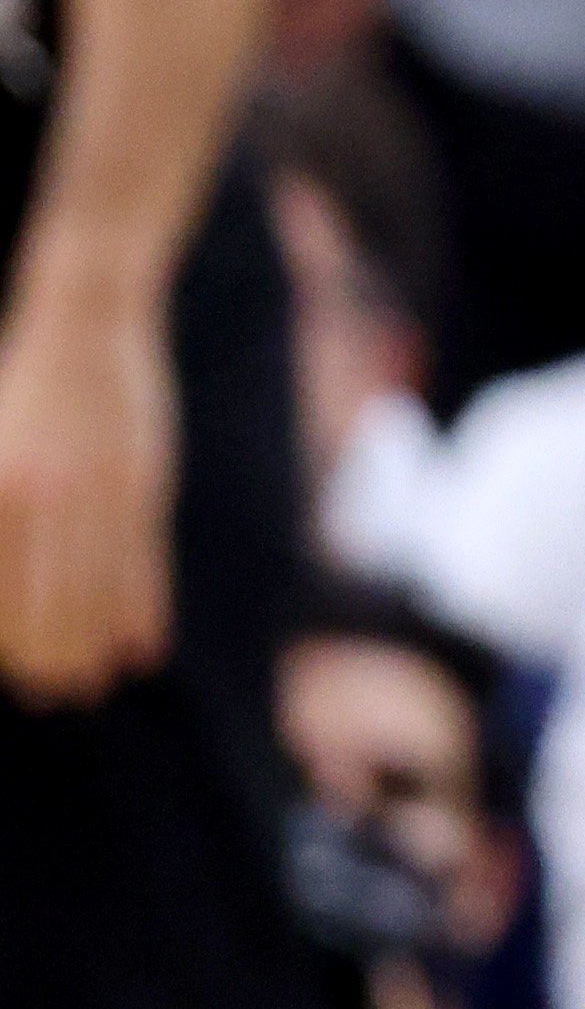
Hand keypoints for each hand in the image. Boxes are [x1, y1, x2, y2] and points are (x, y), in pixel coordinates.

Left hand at [0, 284, 174, 705]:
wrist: (86, 316)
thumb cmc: (26, 383)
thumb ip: (5, 510)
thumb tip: (14, 581)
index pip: (2, 591)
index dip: (11, 641)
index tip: (22, 674)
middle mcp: (42, 495)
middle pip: (48, 600)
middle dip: (51, 655)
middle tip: (57, 692)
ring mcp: (98, 488)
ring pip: (98, 587)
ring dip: (97, 642)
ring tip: (97, 679)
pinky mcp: (144, 479)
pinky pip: (144, 557)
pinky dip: (144, 605)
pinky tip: (146, 641)